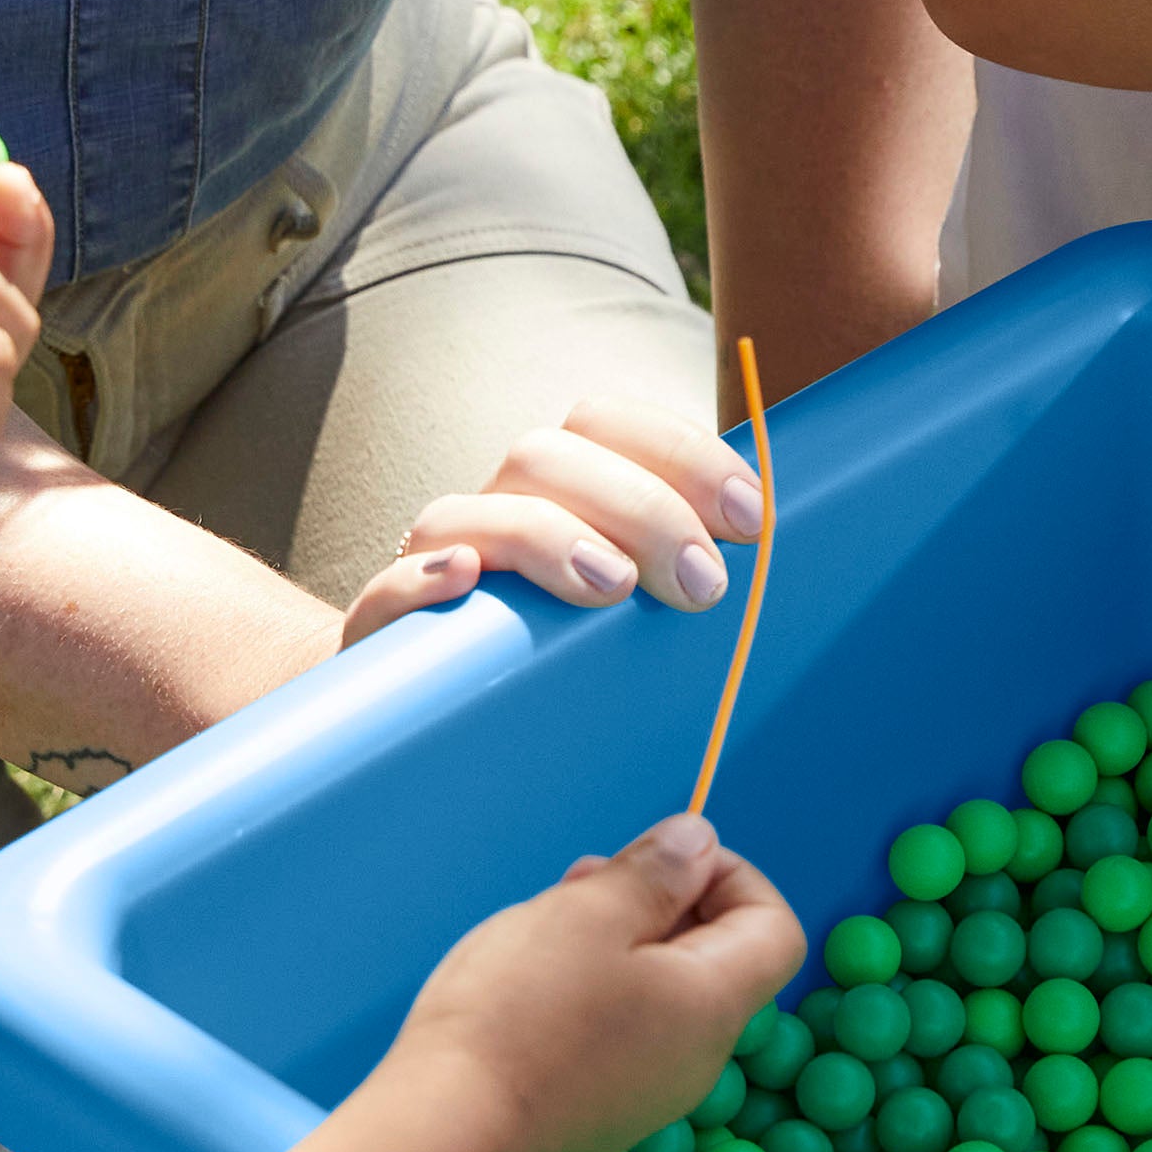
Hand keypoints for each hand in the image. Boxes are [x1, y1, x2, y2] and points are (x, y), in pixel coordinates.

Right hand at [335, 397, 767, 645]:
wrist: (443, 728)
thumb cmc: (570, 661)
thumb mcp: (639, 610)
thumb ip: (687, 567)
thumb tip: (771, 543)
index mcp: (560, 487)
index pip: (610, 423)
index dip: (685, 453)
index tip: (750, 518)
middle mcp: (493, 507)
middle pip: (546, 457)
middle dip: (639, 507)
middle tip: (703, 584)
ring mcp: (431, 563)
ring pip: (468, 511)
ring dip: (547, 537)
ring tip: (612, 588)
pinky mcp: (380, 630)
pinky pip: (384, 589)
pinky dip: (418, 579)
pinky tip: (462, 579)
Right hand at [394, 814, 807, 1151]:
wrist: (446, 1134)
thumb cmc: (520, 1014)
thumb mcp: (591, 913)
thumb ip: (657, 873)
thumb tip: (700, 842)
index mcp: (714, 1005)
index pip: (774, 927)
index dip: (731, 875)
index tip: (661, 859)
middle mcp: (699, 1059)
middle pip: (714, 957)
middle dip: (661, 900)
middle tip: (585, 878)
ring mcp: (650, 1094)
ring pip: (661, 992)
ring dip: (619, 941)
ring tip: (548, 920)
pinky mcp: (601, 1113)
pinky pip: (624, 1033)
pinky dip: (596, 990)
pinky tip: (532, 980)